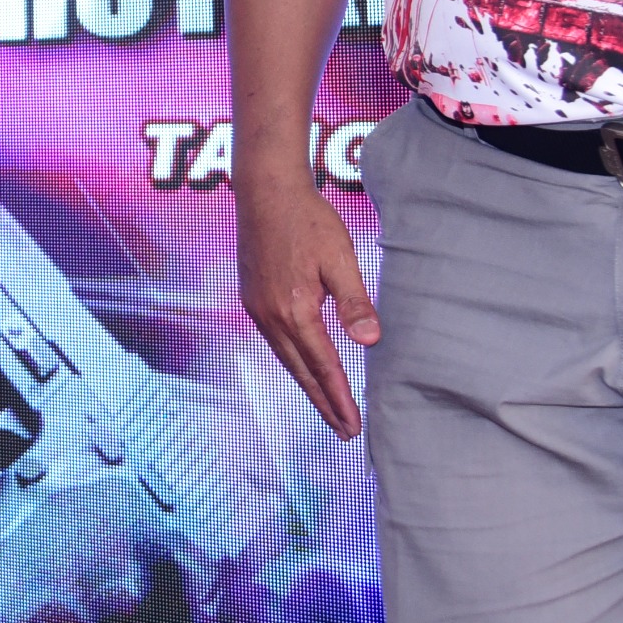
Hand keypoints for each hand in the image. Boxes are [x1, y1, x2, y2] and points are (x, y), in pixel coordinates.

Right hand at [236, 174, 377, 438]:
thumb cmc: (307, 220)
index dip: (339, 398)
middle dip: (323, 403)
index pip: (323, 366)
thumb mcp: (340, 258)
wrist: (264, 191)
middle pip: (300, 371)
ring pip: (285, 358)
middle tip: (343, 431)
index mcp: (294, 310)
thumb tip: (370, 342)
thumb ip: (354, 302)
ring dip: (306, 385)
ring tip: (325, 406)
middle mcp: (270, 315)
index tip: (354, 425)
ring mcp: (256, 307)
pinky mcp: (252, 297)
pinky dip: (291, 362)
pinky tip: (301, 365)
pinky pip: (274, 341)